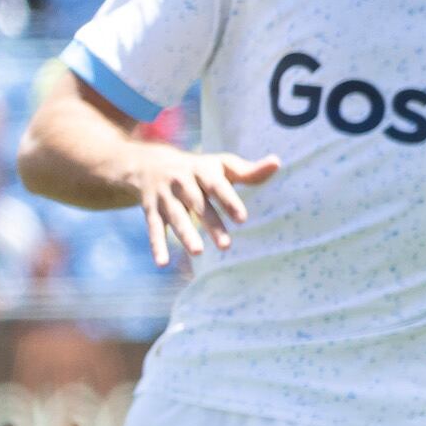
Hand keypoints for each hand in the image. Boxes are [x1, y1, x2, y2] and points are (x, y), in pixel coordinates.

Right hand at [132, 146, 280, 265]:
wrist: (148, 163)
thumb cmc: (198, 169)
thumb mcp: (221, 166)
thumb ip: (248, 171)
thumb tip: (277, 162)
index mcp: (202, 169)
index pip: (217, 185)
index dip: (228, 201)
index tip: (242, 219)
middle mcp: (181, 181)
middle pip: (198, 204)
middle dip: (211, 224)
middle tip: (226, 246)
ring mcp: (164, 196)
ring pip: (176, 216)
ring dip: (185, 234)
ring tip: (198, 252)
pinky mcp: (151, 209)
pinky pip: (153, 228)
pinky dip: (156, 245)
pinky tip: (162, 263)